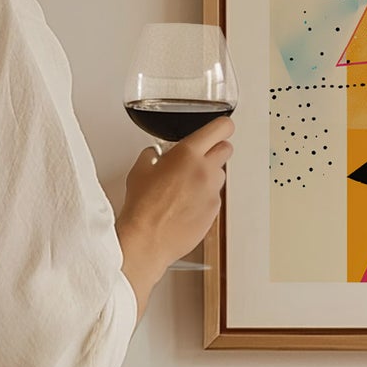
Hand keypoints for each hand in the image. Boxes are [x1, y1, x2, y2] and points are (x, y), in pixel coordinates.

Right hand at [116, 115, 233, 314]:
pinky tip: (186, 204)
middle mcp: (205, 171)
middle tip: (200, 157)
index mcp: (188, 154)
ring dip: (209, 175)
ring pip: (220, 174)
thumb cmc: (142, 207)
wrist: (147, 239)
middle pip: (226, 149)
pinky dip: (205, 197)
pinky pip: (214, 197)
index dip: (222, 126)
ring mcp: (212, 192)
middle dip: (215, 149)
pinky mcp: (214, 211)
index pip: (221, 128)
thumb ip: (152, 155)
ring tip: (187, 186)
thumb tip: (155, 154)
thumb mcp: (140, 170)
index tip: (221, 128)